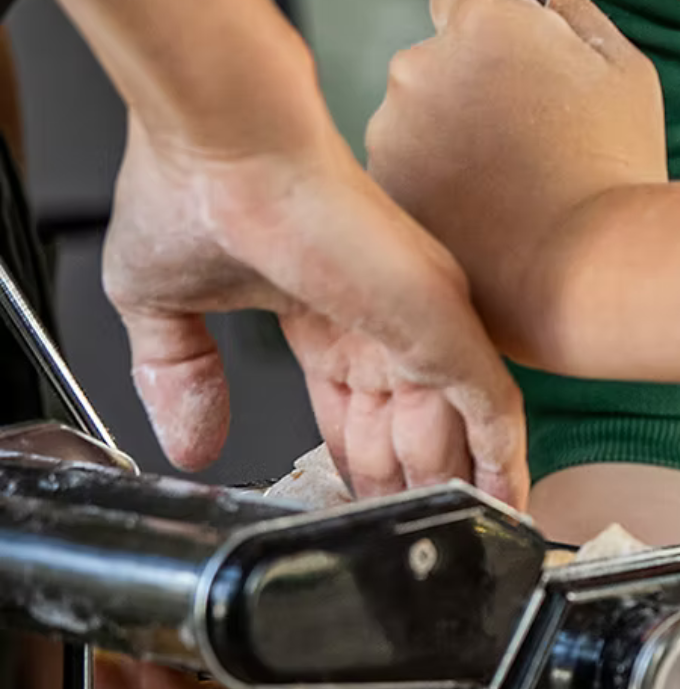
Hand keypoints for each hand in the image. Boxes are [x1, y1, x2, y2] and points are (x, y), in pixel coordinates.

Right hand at [103, 116, 527, 506]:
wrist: (226, 140)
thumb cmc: (193, 184)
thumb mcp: (165, 302)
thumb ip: (181, 375)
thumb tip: (187, 445)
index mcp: (322, 312)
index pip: (350, 407)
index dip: (354, 462)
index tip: (351, 504)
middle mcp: (379, 320)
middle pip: (403, 432)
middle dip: (402, 491)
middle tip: (406, 547)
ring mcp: (418, 323)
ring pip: (451, 433)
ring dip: (450, 493)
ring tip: (459, 547)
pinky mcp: (444, 328)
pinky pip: (493, 415)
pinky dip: (500, 468)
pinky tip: (506, 510)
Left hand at [368, 0, 665, 360]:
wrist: (585, 274)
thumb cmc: (616, 165)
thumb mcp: (623, 67)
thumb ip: (567, 6)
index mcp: (481, 20)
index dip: (500, 21)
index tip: (526, 57)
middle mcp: (419, 63)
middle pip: (439, 55)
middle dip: (474, 81)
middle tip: (534, 134)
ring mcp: (391, 130)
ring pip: (418, 115)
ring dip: (452, 134)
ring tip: (515, 183)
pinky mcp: (383, 188)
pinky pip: (407, 169)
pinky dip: (437, 184)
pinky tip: (489, 213)